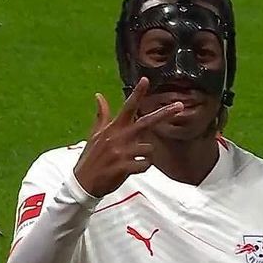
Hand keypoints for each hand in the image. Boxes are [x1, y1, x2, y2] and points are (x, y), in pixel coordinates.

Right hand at [73, 77, 183, 197]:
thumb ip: (101, 115)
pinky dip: (142, 167)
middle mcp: (119, 137)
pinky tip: (131, 169)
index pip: (127, 107)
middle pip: (146, 122)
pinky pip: (145, 164)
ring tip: (130, 161)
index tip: (146, 80)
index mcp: (113, 128)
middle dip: (164, 113)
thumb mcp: (94, 135)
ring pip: (149, 149)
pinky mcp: (124, 166)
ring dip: (144, 156)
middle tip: (179, 106)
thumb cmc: (91, 158)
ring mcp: (122, 151)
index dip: (137, 93)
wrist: (83, 182)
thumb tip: (99, 96)